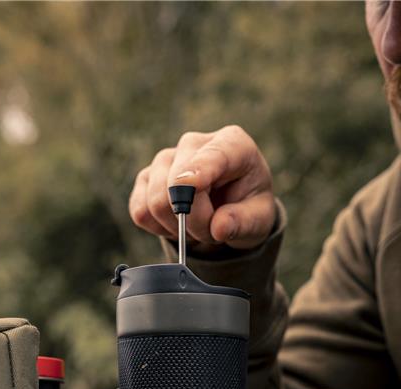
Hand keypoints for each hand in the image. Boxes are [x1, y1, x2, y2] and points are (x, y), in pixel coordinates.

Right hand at [128, 125, 274, 250]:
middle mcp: (194, 144)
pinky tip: (177, 225)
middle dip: (195, 222)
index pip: (211, 155)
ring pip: (156, 202)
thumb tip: (219, 228)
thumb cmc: (248, 206)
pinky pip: (140, 212)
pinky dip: (158, 229)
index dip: (199, 170)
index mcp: (231, 144)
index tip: (192, 185)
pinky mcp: (145, 179)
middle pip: (177, 186)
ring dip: (178, 229)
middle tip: (213, 232)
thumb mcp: (260, 218)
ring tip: (198, 228)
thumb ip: (243, 222)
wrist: (230, 207)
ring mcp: (165, 159)